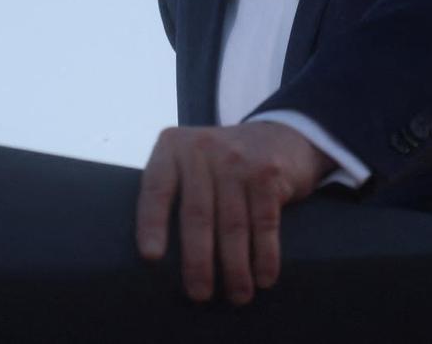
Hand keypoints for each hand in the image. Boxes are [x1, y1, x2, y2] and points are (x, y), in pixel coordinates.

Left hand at [135, 122, 334, 304]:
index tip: (152, 258)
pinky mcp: (268, 173)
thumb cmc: (223, 164)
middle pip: (197, 214)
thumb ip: (173, 190)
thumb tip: (157, 258)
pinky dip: (265, 256)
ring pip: (232, 224)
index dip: (152, 224)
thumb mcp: (191, 161)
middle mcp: (203, 149)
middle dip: (198, 261)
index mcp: (173, 147)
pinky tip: (263, 278)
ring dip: (235, 268)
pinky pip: (264, 223)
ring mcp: (238, 160)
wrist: (279, 135)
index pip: (156, 188)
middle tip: (199, 295)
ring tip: (237, 296)